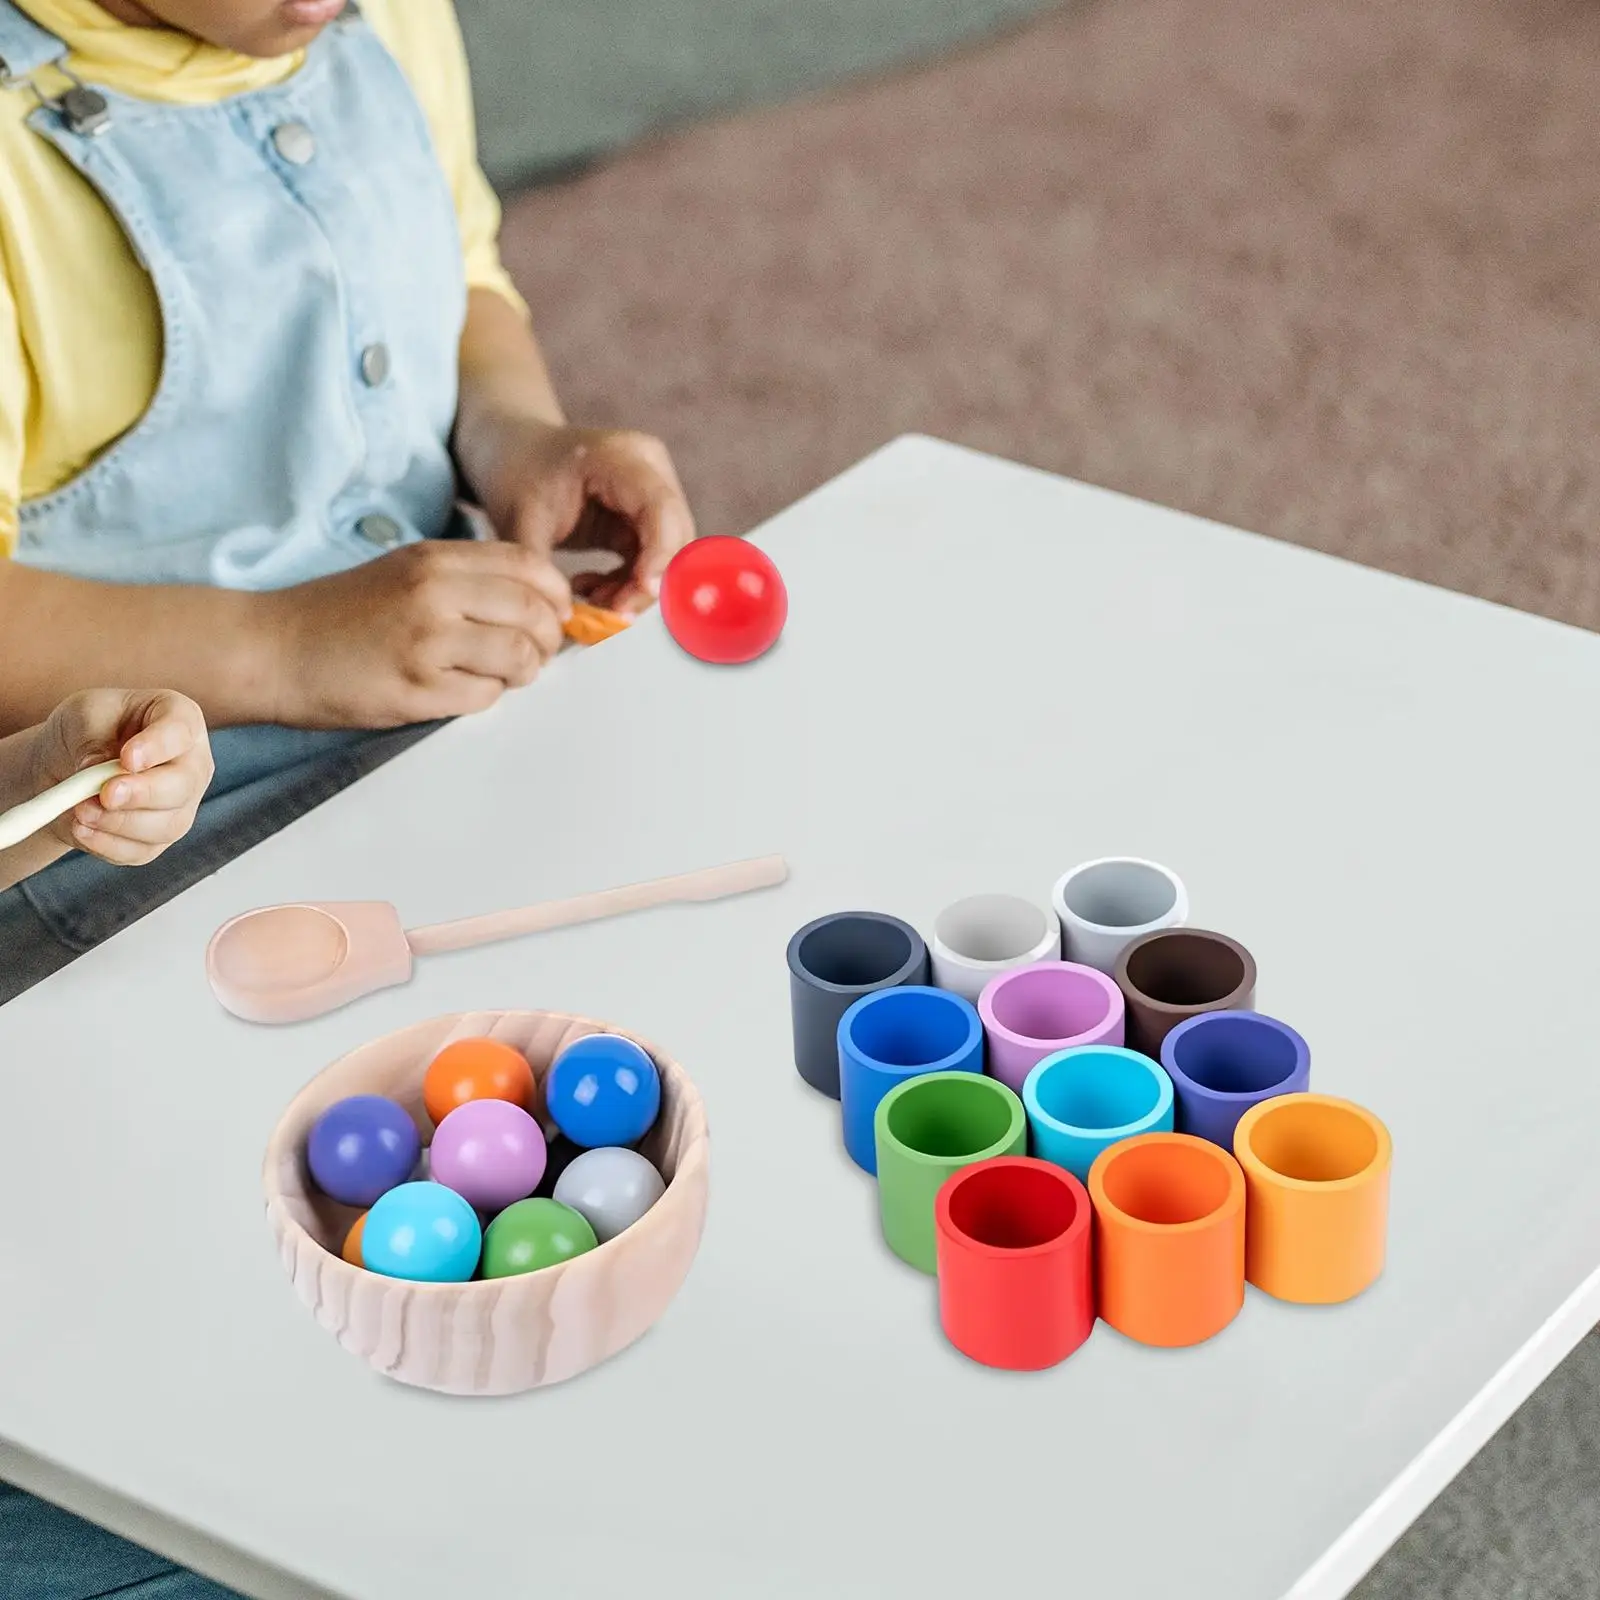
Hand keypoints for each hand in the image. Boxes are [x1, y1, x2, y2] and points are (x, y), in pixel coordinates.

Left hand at [29, 689, 212, 865]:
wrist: (69, 763)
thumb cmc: (87, 729)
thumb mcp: (84, 717)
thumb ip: (93, 741)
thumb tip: (97, 774)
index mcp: (181, 720)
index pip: (180, 732)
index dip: (158, 747)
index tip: (127, 758)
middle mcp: (192, 765)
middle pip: (182, 786)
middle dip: (143, 794)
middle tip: (106, 794)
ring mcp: (181, 805)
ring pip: (166, 825)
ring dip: (119, 822)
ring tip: (80, 810)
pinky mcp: (158, 838)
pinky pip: (141, 851)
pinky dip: (108, 844)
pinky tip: (82, 829)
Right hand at [270, 539, 571, 728]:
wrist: (272, 648)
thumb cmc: (340, 615)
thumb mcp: (404, 572)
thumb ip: (466, 580)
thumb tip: (537, 603)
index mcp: (434, 560)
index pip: (530, 566)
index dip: (557, 594)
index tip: (558, 614)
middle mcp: (433, 594)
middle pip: (534, 613)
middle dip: (547, 640)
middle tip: (534, 654)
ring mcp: (425, 642)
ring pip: (518, 657)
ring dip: (522, 672)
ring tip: (501, 675)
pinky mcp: (415, 689)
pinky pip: (484, 697)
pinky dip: (485, 697)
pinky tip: (461, 691)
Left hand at [474, 420, 695, 615]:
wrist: (518, 454)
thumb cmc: (518, 474)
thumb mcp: (521, 519)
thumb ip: (540, 566)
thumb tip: (561, 618)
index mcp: (620, 457)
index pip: (659, 507)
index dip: (660, 553)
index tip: (642, 591)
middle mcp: (649, 469)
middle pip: (674, 534)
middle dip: (648, 581)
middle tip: (613, 612)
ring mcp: (653, 490)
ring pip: (668, 552)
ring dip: (636, 586)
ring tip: (594, 599)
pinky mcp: (647, 515)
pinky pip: (652, 558)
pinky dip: (628, 581)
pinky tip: (593, 587)